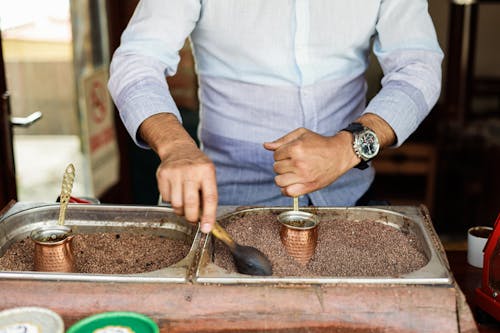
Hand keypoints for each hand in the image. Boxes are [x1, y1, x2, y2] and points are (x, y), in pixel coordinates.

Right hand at [139, 113, 217, 232]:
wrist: (178, 149)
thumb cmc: (197, 167)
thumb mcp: (208, 175)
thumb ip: (207, 195)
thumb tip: (206, 220)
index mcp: (207, 171)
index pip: (210, 197)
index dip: (208, 216)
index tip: (206, 229)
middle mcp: (191, 171)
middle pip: (191, 203)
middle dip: (192, 218)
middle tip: (193, 221)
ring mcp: (175, 172)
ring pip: (177, 204)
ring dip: (181, 210)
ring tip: (184, 204)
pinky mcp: (162, 175)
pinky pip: (166, 199)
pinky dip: (171, 201)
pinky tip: (175, 191)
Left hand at [263, 128, 358, 196]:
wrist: (339, 154)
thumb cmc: (320, 143)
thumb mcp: (301, 134)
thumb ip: (282, 140)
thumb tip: (266, 145)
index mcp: (295, 148)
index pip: (275, 155)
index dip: (281, 154)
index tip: (290, 154)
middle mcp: (298, 163)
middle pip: (276, 168)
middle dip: (283, 165)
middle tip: (294, 163)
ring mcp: (303, 176)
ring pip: (279, 181)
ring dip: (283, 177)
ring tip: (291, 173)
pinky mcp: (308, 186)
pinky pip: (288, 192)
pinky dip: (286, 190)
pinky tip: (291, 184)